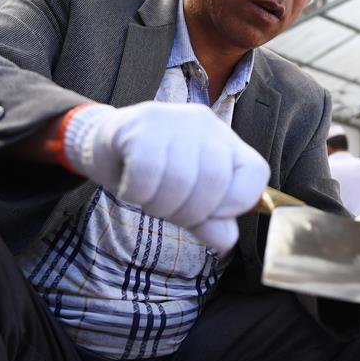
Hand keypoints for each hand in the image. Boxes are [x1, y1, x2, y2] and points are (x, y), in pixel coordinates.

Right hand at [64, 102, 269, 254]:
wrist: (104, 142)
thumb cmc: (153, 173)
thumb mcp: (185, 199)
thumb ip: (209, 220)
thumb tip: (227, 241)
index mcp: (227, 142)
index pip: (255, 174)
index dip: (234, 206)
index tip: (207, 213)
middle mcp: (207, 125)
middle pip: (216, 182)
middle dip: (188, 212)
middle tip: (166, 210)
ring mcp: (175, 120)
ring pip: (180, 180)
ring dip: (158, 205)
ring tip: (147, 197)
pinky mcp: (141, 123)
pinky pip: (146, 174)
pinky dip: (135, 194)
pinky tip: (129, 187)